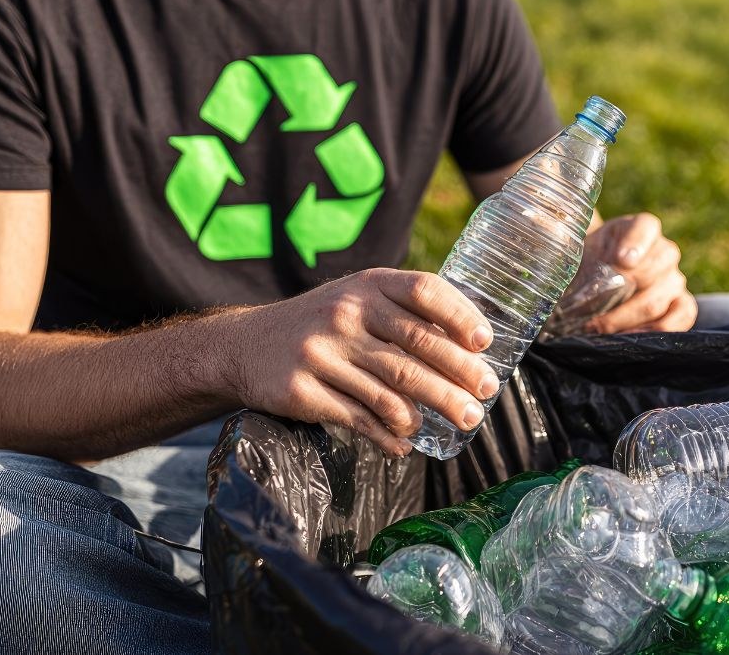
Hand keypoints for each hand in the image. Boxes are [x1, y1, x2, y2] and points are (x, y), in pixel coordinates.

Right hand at [219, 269, 498, 456]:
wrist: (243, 346)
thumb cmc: (322, 324)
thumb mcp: (357, 300)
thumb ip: (403, 313)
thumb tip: (470, 348)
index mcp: (367, 285)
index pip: (424, 290)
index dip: (460, 316)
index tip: (484, 343)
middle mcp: (346, 313)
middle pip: (417, 347)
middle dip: (459, 376)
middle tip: (485, 395)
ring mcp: (323, 352)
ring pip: (394, 389)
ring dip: (433, 409)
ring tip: (460, 421)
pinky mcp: (304, 390)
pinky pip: (361, 418)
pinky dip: (390, 434)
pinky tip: (406, 443)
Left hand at [579, 213, 696, 333]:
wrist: (600, 270)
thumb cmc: (591, 256)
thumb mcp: (582, 245)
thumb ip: (575, 247)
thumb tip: (575, 259)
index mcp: (642, 227)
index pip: (644, 229)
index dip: (635, 245)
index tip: (621, 262)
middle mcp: (665, 251)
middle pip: (651, 274)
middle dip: (619, 299)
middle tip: (592, 318)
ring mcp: (675, 278)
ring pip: (658, 302)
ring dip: (627, 320)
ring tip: (603, 331)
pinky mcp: (682, 302)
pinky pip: (682, 316)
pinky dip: (656, 331)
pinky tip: (631, 338)